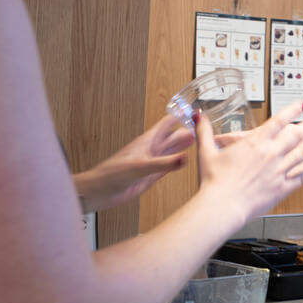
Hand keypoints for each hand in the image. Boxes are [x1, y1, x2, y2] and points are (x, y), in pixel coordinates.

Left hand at [75, 115, 194, 211]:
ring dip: (183, 145)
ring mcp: (151, 162)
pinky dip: (177, 162)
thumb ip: (162, 164)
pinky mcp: (151, 176)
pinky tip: (184, 160)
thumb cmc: (110, 175)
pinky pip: (168, 166)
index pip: (167, 123)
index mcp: (147, 141)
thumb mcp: (139, 168)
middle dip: (186, 130)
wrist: (99, 192)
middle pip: (173, 136)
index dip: (180, 115)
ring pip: (172, 150)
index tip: (194, 110)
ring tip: (198, 139)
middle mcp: (151, 150)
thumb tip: (183, 159)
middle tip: (203, 126)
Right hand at [197, 101, 302, 223]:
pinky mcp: (282, 188)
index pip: (279, 121)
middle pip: (296, 134)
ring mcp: (278, 171)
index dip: (293, 110)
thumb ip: (204, 131)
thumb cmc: (213, 181)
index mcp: (255, 142)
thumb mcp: (206, 152)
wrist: (221, 207)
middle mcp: (270, 154)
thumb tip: (198, 115)